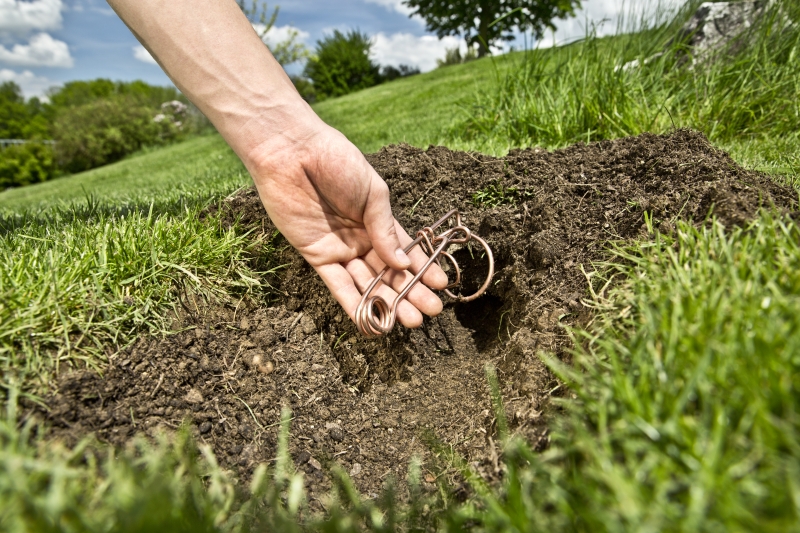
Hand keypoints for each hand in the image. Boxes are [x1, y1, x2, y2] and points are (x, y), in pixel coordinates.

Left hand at [246, 114, 448, 327]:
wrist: (293, 153)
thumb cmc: (337, 162)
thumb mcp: (373, 192)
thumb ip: (386, 229)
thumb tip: (403, 264)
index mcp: (377, 220)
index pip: (404, 251)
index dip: (423, 269)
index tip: (441, 286)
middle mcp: (361, 239)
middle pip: (388, 273)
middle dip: (409, 293)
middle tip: (429, 312)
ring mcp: (339, 249)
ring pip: (367, 283)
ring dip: (387, 303)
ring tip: (409, 321)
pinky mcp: (316, 256)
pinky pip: (337, 285)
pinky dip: (352, 303)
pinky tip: (371, 320)